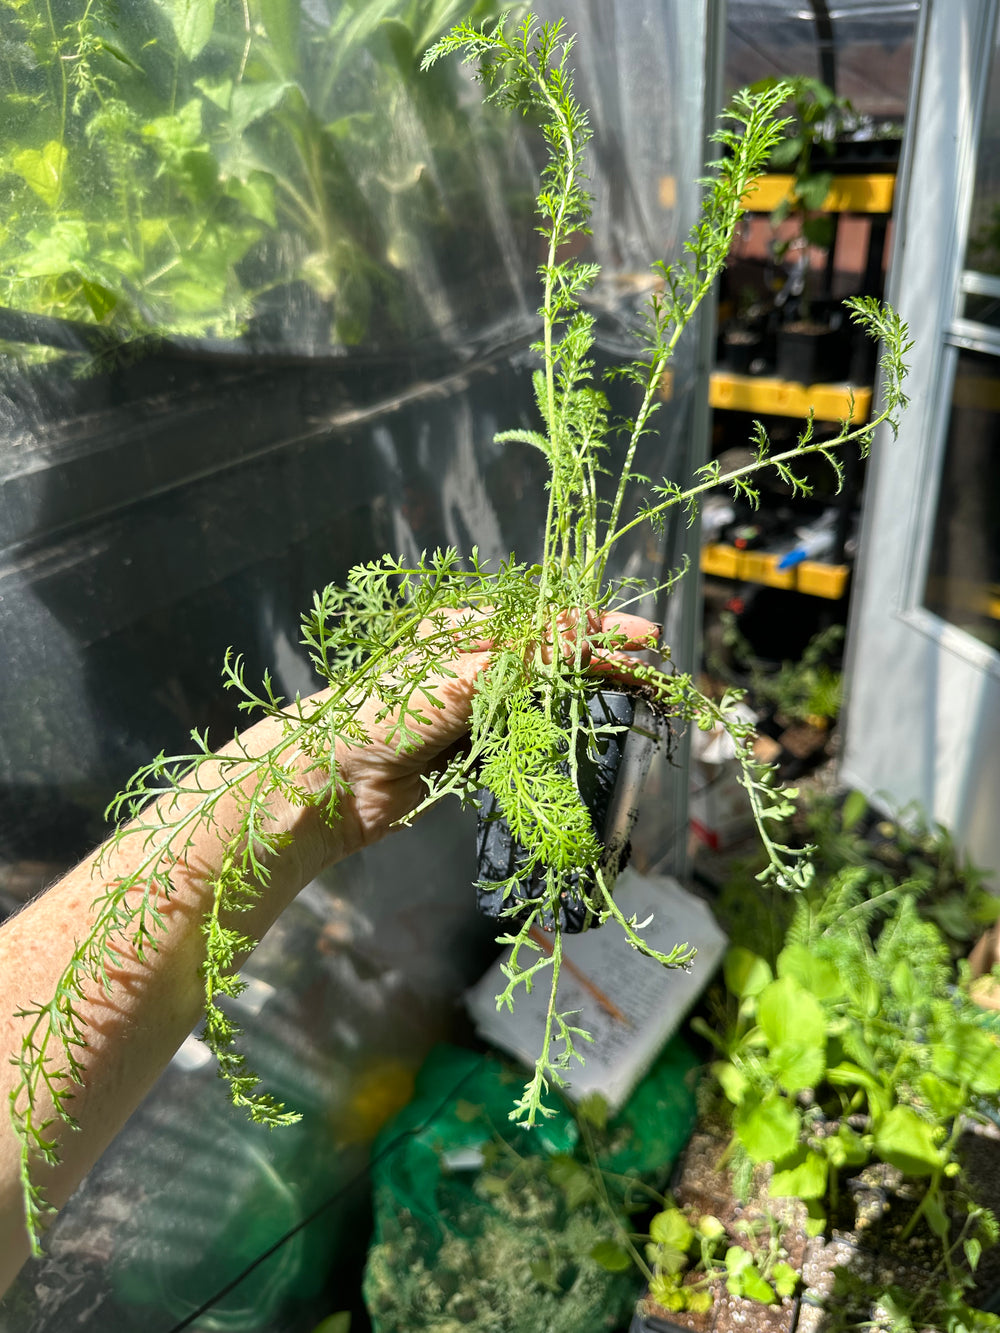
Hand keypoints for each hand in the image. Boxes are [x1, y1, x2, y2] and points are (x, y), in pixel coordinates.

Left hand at [324, 608, 659, 854]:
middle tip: (654, 676)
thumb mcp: (463, 675)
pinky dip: (556, 736)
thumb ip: (526, 657)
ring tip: (636, 702)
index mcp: (470, 631)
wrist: (336, 779)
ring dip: (586, 700)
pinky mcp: (473, 749)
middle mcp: (477, 663)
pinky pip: (526, 737)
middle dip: (603, 664)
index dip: (600, 629)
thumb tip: (583, 629)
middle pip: (554, 658)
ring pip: (545, 698)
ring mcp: (476, 707)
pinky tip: (586, 737)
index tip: (647, 640)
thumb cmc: (388, 712)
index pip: (549, 622)